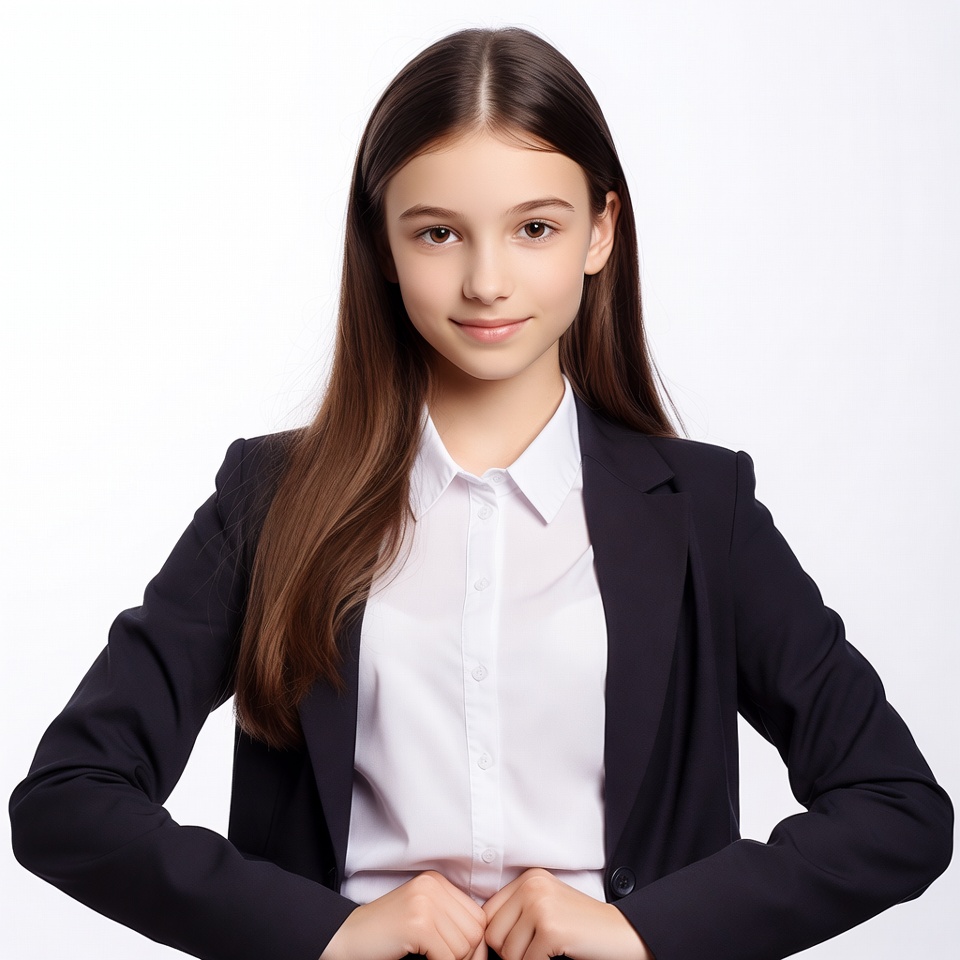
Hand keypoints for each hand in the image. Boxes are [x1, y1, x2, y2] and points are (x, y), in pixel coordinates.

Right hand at [321, 871, 486, 959]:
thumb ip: (451, 922)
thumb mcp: (423, 918)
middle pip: (475, 930)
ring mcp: (425, 903)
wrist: (347, 937)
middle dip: (466, 956)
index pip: (478, 915)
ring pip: (464, 946)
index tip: (460, 957)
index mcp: (437, 882)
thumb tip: (483, 948)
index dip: (474, 944)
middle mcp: (433, 886)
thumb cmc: (386, 935)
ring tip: (430, 959)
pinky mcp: (418, 923)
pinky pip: (448, 956)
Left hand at [482, 868, 651, 959]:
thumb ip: (516, 912)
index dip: (498, 939)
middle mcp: (532, 886)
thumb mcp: (545, 907)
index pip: (488, 914)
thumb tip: (479, 937)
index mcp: (528, 878)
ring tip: (547, 953)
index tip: (517, 948)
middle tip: (536, 953)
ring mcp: (541, 906)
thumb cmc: (581, 927)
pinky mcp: (551, 929)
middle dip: (510, 953)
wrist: (623, 933)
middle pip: (493, 934)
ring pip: (507, 952)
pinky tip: (558, 956)